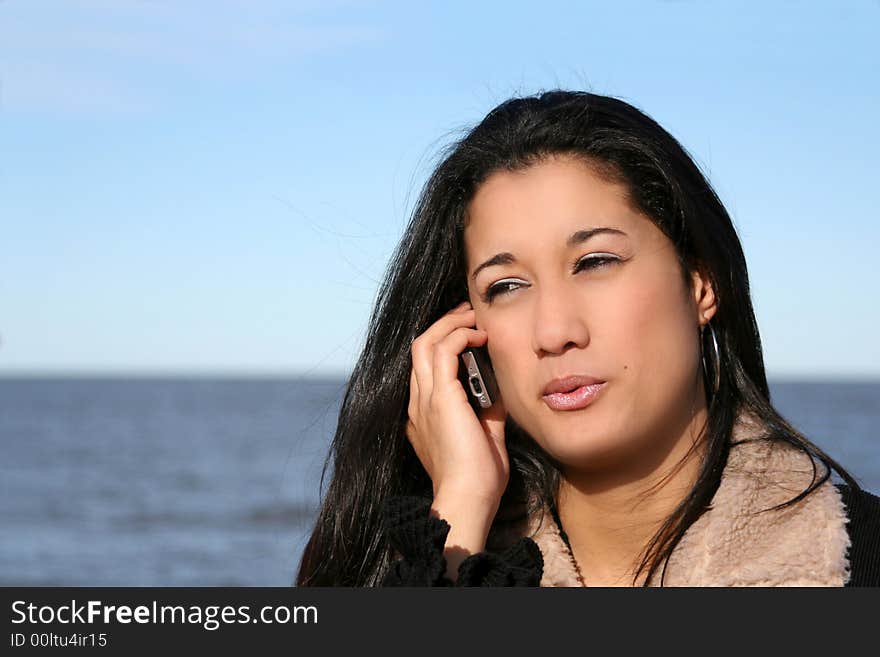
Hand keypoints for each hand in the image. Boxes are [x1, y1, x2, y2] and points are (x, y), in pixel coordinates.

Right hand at [406, 300, 508, 506]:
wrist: (469, 498)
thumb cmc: (478, 477)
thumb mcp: (485, 436)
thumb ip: (488, 411)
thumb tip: (500, 389)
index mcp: (424, 415)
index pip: (425, 367)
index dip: (442, 344)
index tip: (466, 334)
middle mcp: (418, 403)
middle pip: (420, 348)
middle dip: (443, 325)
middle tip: (468, 315)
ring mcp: (425, 400)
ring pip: (425, 343)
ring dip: (449, 324)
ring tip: (472, 317)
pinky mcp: (440, 398)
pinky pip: (444, 351)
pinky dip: (460, 336)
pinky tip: (479, 336)